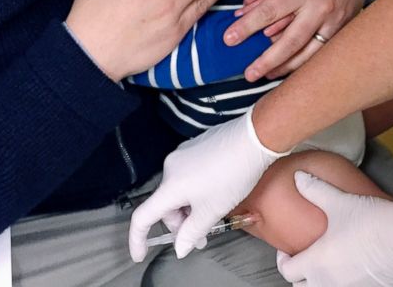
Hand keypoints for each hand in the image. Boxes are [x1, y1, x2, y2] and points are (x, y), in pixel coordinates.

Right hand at [128, 108, 285, 261]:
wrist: (254, 138)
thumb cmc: (234, 173)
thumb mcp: (213, 210)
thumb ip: (193, 232)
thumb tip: (181, 247)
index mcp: (170, 186)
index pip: (142, 217)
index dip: (138, 240)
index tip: (140, 254)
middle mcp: (171, 167)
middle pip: (165, 204)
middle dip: (181, 223)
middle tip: (203, 235)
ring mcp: (183, 154)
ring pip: (178, 190)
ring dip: (190, 207)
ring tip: (214, 211)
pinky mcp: (195, 146)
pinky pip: (187, 175)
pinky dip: (196, 189)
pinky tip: (217, 190)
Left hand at [225, 0, 376, 80]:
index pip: (269, 11)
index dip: (247, 26)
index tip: (228, 39)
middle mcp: (319, 7)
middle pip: (289, 40)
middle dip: (266, 59)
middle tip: (247, 73)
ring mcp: (334, 20)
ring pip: (308, 52)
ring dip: (286, 67)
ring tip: (265, 76)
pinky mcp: (343, 26)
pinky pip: (323, 50)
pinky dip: (306, 62)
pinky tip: (290, 68)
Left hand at [276, 172, 392, 285]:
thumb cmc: (372, 221)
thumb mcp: (339, 201)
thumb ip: (315, 189)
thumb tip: (299, 177)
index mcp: (317, 264)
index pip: (288, 271)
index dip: (283, 259)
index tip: (288, 248)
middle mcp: (329, 283)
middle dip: (299, 274)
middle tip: (305, 257)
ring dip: (319, 281)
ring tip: (325, 262)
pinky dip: (341, 282)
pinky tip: (348, 265)